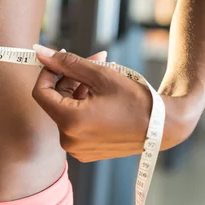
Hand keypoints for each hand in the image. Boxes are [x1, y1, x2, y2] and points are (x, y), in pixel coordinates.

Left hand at [32, 46, 154, 161]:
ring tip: (103, 77)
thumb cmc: (135, 100)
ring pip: (65, 111)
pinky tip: (102, 97)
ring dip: (78, 91)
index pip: (40, 92)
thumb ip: (67, 63)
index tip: (60, 59)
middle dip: (70, 78)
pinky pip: (75, 124)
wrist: (164, 127)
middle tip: (94, 60)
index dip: (48, 72)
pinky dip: (83, 107)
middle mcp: (69, 140)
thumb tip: (40, 52)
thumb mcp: (100, 75)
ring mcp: (77, 149)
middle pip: (55, 101)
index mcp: (70, 122)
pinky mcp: (86, 152)